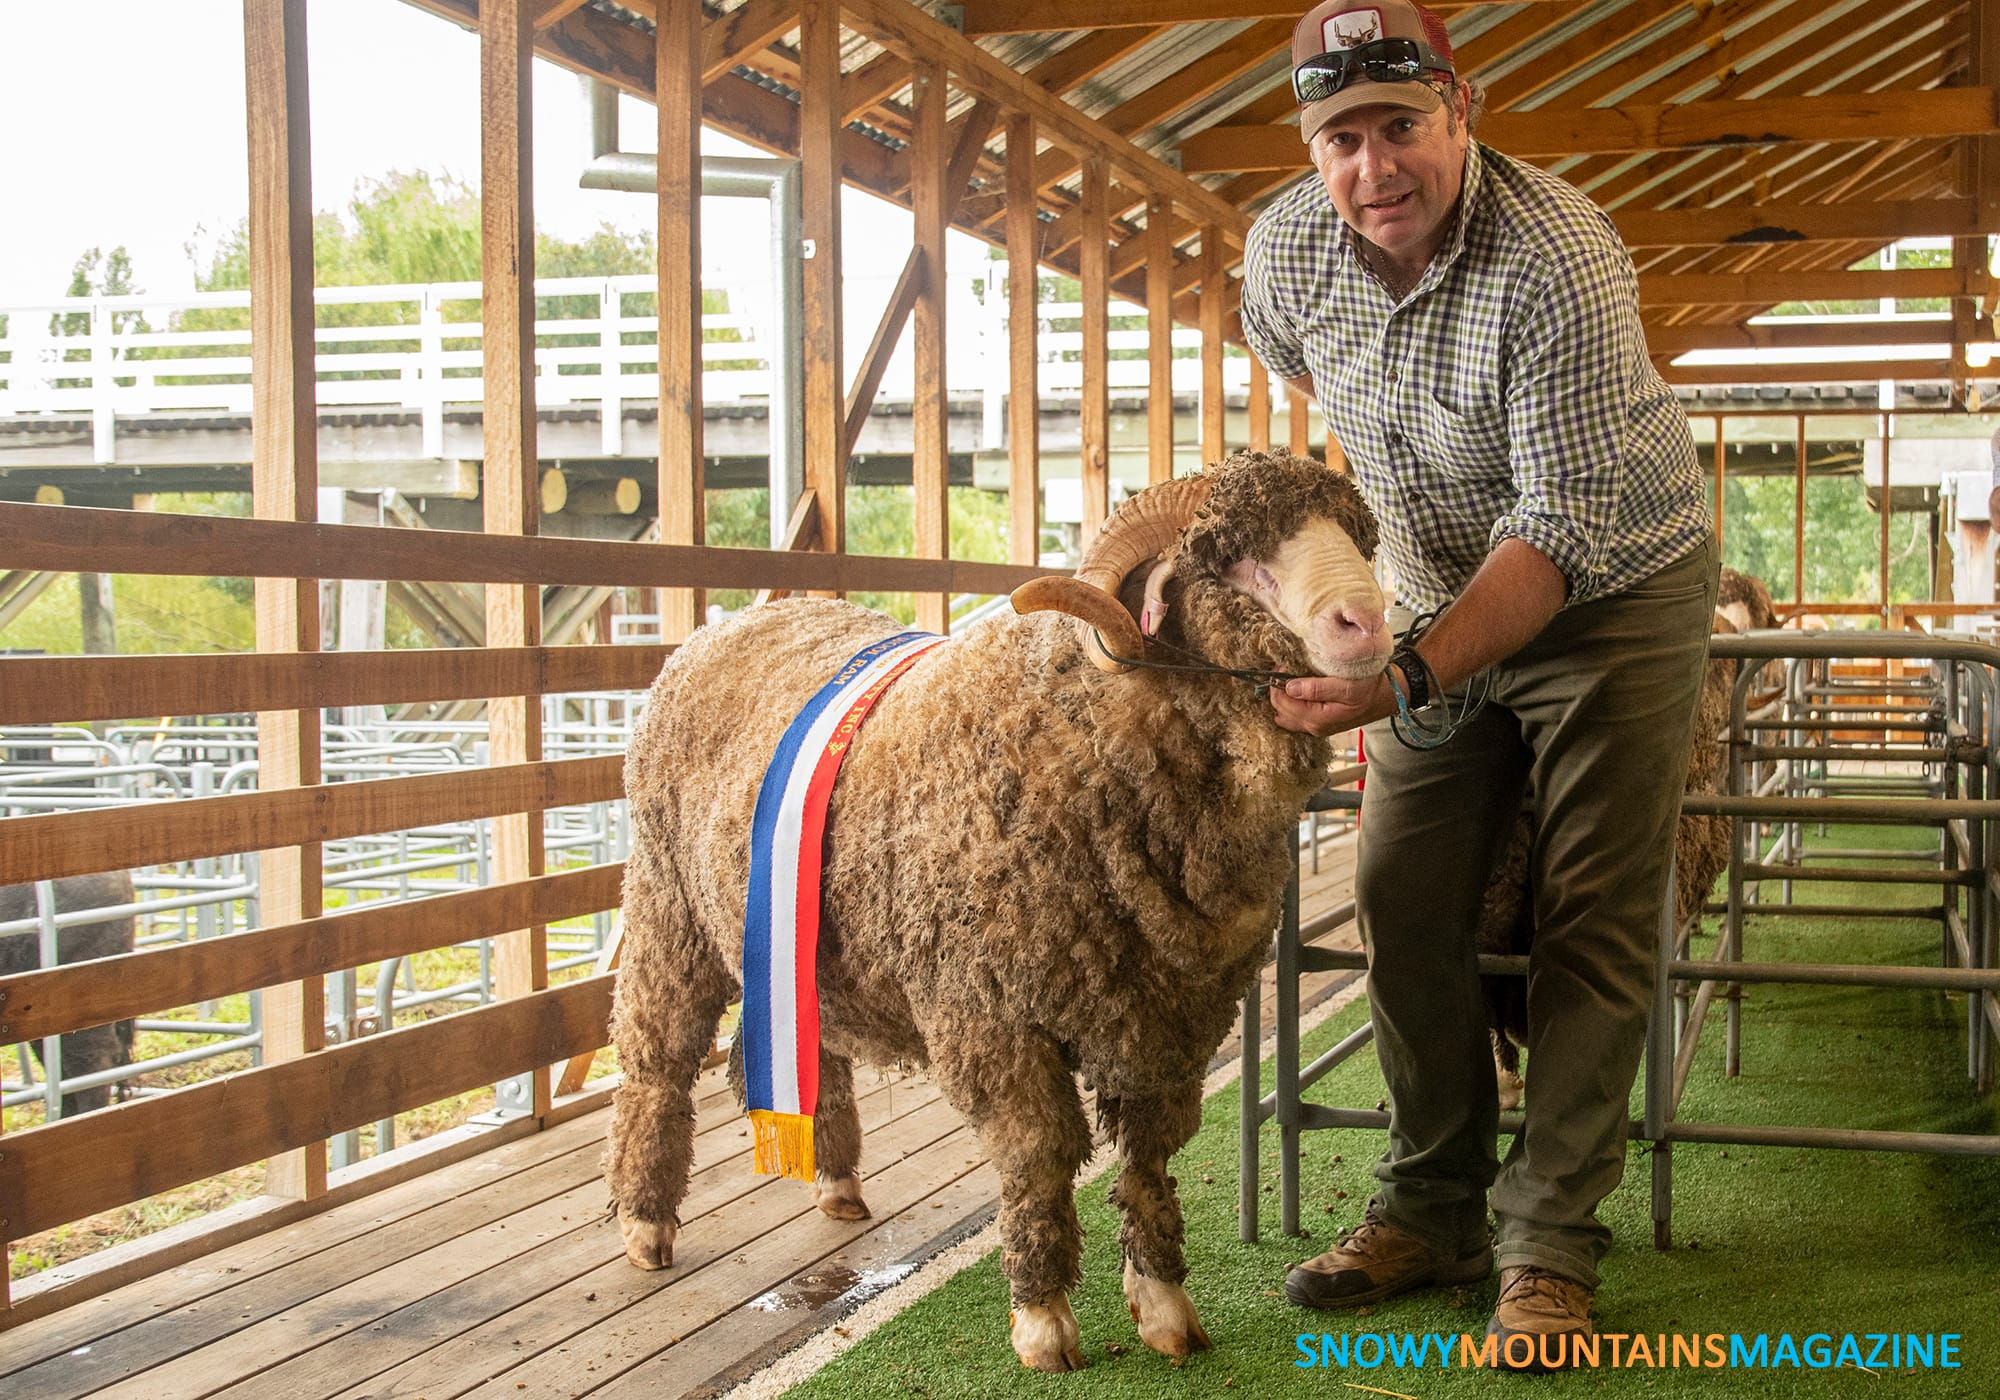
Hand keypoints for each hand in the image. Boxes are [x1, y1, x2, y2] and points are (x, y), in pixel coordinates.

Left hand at [1269, 669, 1395, 736]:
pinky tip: (1297, 690)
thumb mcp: (1346, 686)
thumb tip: (1289, 687)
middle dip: (1278, 689)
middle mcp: (1314, 727)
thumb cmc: (1371, 689)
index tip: (1283, 664)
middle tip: (1285, 667)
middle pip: (1280, 710)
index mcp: (1317, 719)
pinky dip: (1291, 703)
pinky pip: (1296, 716)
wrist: (1388, 697)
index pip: (1282, 703)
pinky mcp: (1320, 723)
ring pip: (1286, 715)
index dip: (1277, 683)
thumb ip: (1317, 689)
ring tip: (1289, 677)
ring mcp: (1316, 727)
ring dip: (1284, 697)